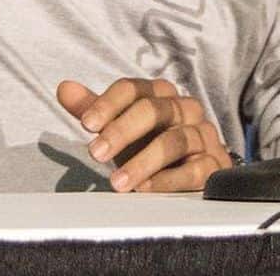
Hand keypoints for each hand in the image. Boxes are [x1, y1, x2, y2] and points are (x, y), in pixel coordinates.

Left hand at [57, 78, 232, 191]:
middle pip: (151, 110)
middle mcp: (184, 107)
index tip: (86, 125)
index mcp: (158, 92)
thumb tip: (64, 88)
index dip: (107, 104)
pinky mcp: (215, 164)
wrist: (194, 167)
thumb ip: (92, 108)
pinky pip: (195, 170)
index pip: (131, 88)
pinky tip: (145, 190)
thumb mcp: (118, 125)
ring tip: (116, 182)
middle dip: (120, 132)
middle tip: (95, 154)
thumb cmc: (148, 141)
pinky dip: (168, 181)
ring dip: (142, 163)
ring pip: (174, 141)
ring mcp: (203, 134)